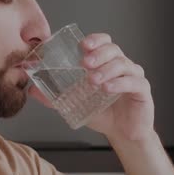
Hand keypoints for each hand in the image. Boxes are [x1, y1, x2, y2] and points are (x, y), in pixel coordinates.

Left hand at [28, 33, 154, 142]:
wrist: (122, 134)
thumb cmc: (103, 114)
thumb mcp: (76, 104)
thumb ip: (54, 97)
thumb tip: (31, 90)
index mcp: (107, 63)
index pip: (104, 42)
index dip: (94, 40)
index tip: (82, 45)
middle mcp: (122, 66)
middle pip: (113, 50)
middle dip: (98, 54)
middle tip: (84, 63)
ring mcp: (134, 76)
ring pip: (123, 64)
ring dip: (106, 69)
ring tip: (93, 79)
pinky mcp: (142, 90)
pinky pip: (133, 82)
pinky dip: (120, 83)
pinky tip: (108, 88)